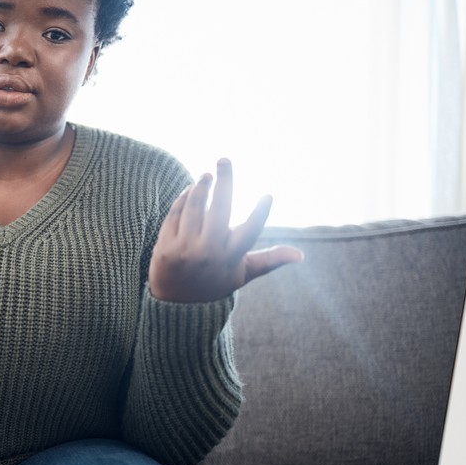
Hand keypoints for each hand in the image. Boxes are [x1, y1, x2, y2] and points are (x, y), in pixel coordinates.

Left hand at [148, 159, 302, 303]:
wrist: (175, 304)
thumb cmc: (214, 282)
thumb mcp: (242, 274)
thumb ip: (269, 260)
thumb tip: (300, 255)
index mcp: (231, 258)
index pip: (251, 230)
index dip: (261, 212)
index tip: (268, 195)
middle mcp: (209, 253)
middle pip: (220, 208)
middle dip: (225, 180)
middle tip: (224, 160)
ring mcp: (185, 249)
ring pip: (195, 206)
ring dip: (201, 186)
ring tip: (207, 176)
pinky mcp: (165, 246)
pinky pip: (176, 213)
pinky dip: (184, 198)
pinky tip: (191, 190)